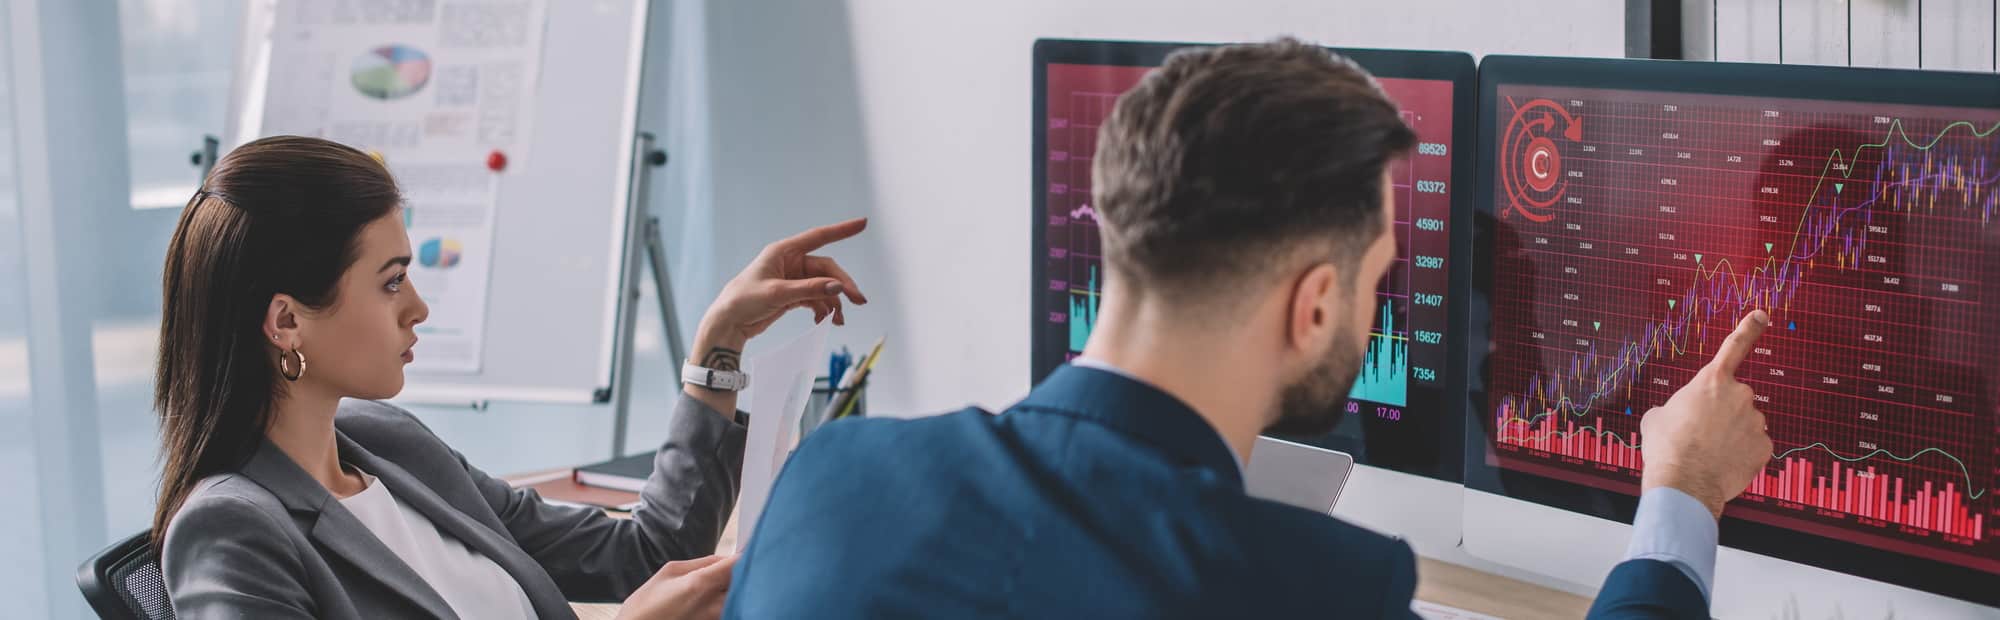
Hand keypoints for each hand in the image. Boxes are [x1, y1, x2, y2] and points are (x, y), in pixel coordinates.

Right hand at [614, 554, 737, 619]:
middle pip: (745, 581)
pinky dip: (730, 601)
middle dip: (745, 570)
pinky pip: (730, 610)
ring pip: (739, 597)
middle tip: (740, 564)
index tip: (750, 548)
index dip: (747, 553)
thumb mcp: (669, 572)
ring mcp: (715, 619)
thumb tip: (724, 558)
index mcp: (701, 584)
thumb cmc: (646, 605)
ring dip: (738, 587)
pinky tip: (717, 597)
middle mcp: (714, 604)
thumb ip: (701, 563)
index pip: (738, 563)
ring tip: (724, 582)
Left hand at [683, 219, 868, 414]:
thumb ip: (809, 289)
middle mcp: (790, 262)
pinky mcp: (792, 294)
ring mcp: (793, 279)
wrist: (728, 323)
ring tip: (838, 321)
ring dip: (833, 302)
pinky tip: (823, 321)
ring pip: (824, 286)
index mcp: (783, 251)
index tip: (863, 223)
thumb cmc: (744, 300)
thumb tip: (838, 286)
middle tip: (858, 301)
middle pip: (827, 269)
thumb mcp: (777, 294)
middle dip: (842, 286)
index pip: (819, 236)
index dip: (842, 230)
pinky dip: (822, 309)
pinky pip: (816, 298)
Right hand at [1639, 309, 1775, 519]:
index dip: (1749, 328)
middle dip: (1722, 412)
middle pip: (1735, 399)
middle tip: (1700, 433)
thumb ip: (1675, 407)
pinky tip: (1723, 464)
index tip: (1761, 315)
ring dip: (1731, 435)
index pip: (1734, 347)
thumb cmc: (1666, 447)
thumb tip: (1678, 415)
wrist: (1683, 483)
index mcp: (1712, 381)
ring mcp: (1755, 422)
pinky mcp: (1765, 447)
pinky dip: (1741, 454)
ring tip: (1708, 453)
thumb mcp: (1656, 418)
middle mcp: (1740, 395)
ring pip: (1745, 424)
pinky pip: (1754, 446)